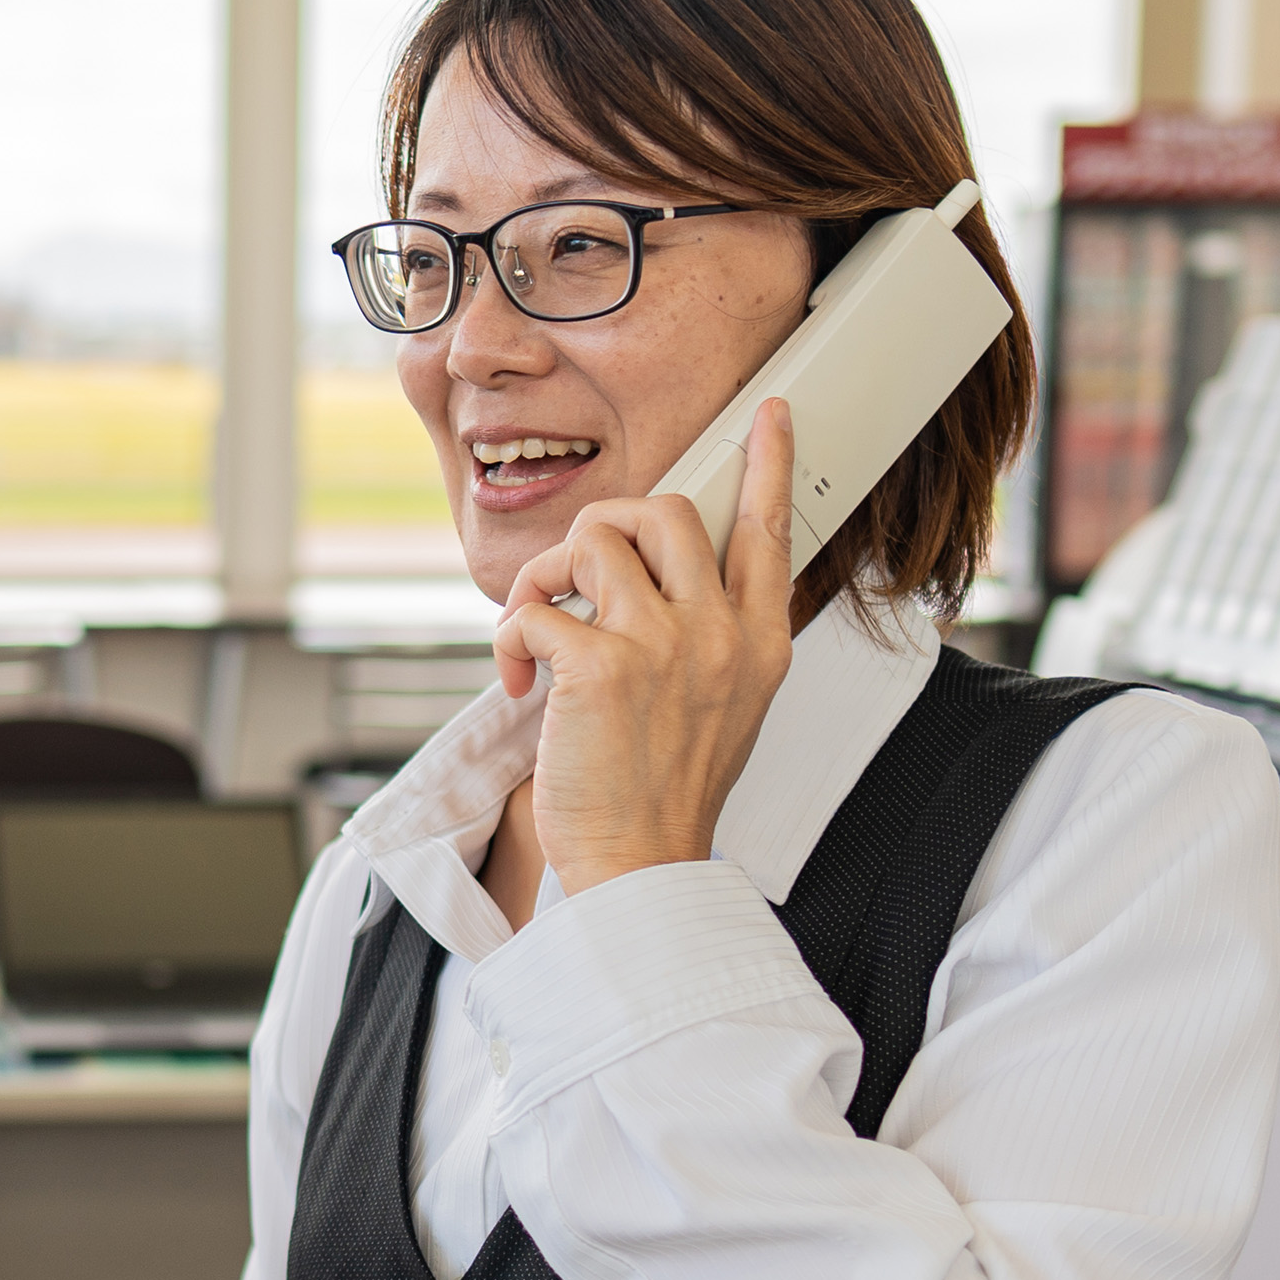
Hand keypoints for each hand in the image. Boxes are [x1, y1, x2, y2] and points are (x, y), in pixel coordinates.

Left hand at [487, 398, 796, 894]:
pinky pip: (534, 607)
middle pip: (666, 509)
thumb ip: (713, 639)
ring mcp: (663, 645)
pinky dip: (508, 639)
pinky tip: (518, 681)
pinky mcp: (599, 667)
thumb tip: (666, 583)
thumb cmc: (666, 792)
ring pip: (592, 539)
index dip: (769, 464)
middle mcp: (720, 633)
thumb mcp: (727, 708)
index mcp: (759, 642)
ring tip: (536, 632)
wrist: (640, 864)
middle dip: (604, 525)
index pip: (771, 530)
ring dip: (543, 578)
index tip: (771, 415)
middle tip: (575, 578)